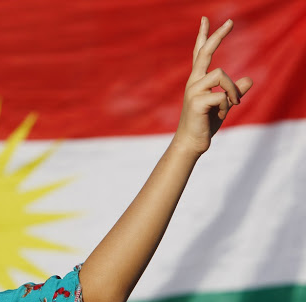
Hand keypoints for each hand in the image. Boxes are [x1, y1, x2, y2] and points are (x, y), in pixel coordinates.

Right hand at [175, 17, 252, 156]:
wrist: (192, 143)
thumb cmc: (205, 124)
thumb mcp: (224, 106)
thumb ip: (234, 92)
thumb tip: (249, 79)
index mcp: (198, 81)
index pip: (199, 53)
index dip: (203, 36)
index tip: (205, 19)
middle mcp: (193, 82)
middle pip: (205, 52)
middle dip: (217, 36)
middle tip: (230, 22)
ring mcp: (193, 91)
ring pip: (221, 75)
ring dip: (233, 90)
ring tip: (233, 104)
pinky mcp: (197, 102)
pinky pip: (221, 95)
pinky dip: (227, 105)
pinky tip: (221, 114)